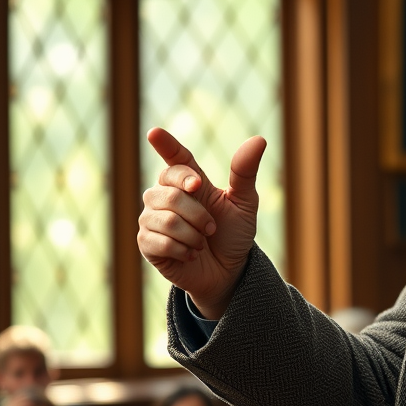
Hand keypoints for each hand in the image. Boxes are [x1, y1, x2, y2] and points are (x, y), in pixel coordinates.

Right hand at [138, 128, 266, 318]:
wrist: (228, 271)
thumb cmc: (234, 234)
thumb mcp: (245, 203)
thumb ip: (245, 173)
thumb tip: (259, 140)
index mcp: (189, 181)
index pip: (175, 159)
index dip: (165, 145)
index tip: (155, 134)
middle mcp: (165, 196)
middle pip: (170, 193)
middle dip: (199, 214)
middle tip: (212, 228)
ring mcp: (153, 219)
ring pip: (166, 219)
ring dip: (193, 234)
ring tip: (202, 242)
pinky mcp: (146, 243)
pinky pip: (159, 241)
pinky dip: (183, 250)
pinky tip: (190, 255)